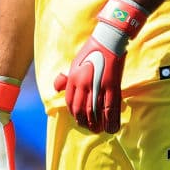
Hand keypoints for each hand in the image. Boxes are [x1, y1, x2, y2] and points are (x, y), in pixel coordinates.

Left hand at [54, 0, 147, 133]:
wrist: (108, 40)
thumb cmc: (91, 50)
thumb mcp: (74, 63)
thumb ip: (67, 78)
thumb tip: (57, 88)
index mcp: (74, 78)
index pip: (71, 102)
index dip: (74, 114)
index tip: (79, 119)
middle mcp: (84, 84)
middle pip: (82, 110)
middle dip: (85, 122)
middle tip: (89, 128)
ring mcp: (98, 86)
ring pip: (95, 113)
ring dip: (96, 124)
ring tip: (99, 130)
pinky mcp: (112, 86)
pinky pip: (110, 108)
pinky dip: (110, 120)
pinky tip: (111, 127)